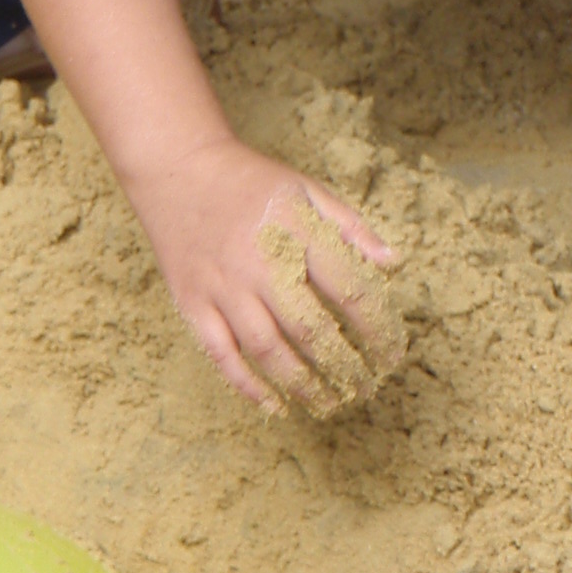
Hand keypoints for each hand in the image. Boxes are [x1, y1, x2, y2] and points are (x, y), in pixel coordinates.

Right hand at [135, 130, 403, 416]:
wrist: (179, 167)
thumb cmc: (251, 182)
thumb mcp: (305, 189)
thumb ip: (349, 226)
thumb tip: (393, 263)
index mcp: (294, 230)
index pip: (347, 288)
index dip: (376, 326)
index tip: (392, 353)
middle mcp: (259, 262)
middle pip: (309, 327)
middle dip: (343, 365)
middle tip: (364, 388)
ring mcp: (223, 286)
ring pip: (267, 349)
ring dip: (301, 383)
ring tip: (328, 403)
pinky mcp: (193, 303)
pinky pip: (222, 355)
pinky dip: (248, 385)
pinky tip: (274, 405)